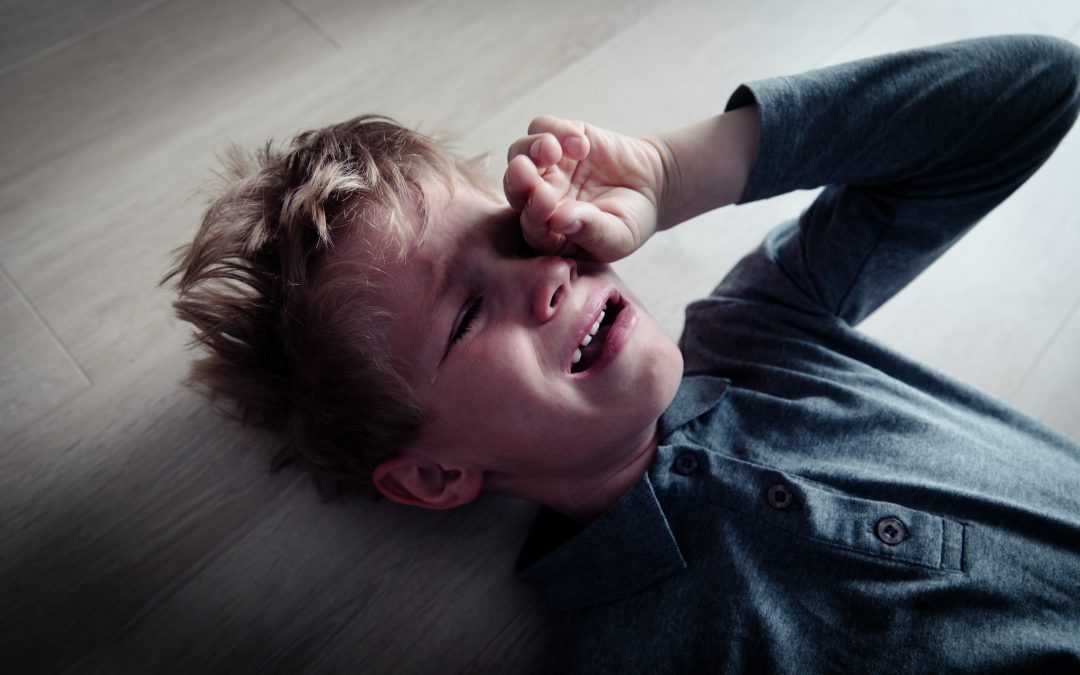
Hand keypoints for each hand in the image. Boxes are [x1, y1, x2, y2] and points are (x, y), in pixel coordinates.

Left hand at [503, 116, 669, 261]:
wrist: (655, 187)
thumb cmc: (632, 221)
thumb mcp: (618, 236)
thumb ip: (590, 231)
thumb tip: (559, 220)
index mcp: (548, 232)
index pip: (530, 225)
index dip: (533, 213)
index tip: (545, 200)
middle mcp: (540, 198)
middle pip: (515, 187)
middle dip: (518, 180)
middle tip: (525, 170)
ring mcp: (548, 167)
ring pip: (521, 152)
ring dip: (531, 150)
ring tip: (552, 150)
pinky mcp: (559, 137)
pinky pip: (544, 126)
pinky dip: (558, 130)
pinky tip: (582, 145)